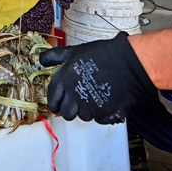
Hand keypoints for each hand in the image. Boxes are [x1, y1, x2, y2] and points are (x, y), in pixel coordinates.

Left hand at [39, 32, 154, 123]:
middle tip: (80, 103)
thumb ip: (56, 57)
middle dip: (71, 110)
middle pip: (66, 112)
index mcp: (64, 80)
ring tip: (97, 97)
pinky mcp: (103, 113)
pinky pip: (98, 119)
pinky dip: (103, 113)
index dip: (55, 103)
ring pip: (82, 116)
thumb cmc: (104, 54)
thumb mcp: (75, 51)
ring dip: (88, 110)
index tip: (58, 105)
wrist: (130, 62)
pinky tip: (109, 101)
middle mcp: (73, 94)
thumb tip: (41, 61)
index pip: (53, 98)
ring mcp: (88, 105)